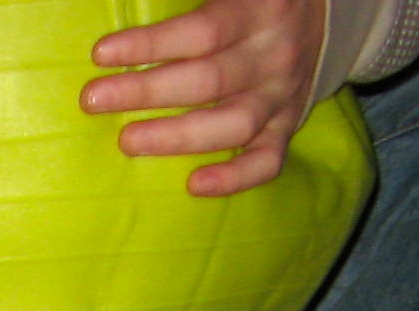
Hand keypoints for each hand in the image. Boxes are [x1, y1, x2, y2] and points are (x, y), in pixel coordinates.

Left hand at [82, 0, 324, 197]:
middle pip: (208, 79)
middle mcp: (274, 55)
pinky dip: (234, 178)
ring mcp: (282, 96)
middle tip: (93, 100)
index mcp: (258, 10)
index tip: (101, 54)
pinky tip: (193, 185)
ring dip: (177, 137)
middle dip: (146, 91)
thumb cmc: (252, 4)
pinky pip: (267, 161)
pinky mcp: (287, 128)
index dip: (150, 44)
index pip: (202, 30)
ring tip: (127, 142)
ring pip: (234, 124)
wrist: (325, 17)